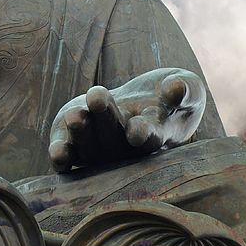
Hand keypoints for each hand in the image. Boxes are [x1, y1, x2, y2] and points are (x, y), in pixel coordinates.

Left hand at [48, 68, 205, 172]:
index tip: (136, 130)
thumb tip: (176, 87)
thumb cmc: (170, 96)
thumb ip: (186, 90)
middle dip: (105, 119)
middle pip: (114, 139)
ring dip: (82, 134)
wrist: (145, 101)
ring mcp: (102, 150)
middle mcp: (126, 149)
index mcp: (156, 135)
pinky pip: (70, 157)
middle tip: (98, 97)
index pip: (149, 138)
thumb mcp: (189, 89)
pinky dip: (63, 157)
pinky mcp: (78, 146)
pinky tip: (57, 153)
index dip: (142, 134)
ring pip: (90, 148)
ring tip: (75, 116)